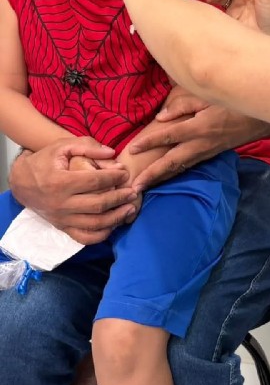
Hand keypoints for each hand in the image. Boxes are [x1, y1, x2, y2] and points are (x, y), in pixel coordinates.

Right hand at [9, 137, 138, 243]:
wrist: (21, 181)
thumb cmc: (45, 161)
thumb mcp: (63, 146)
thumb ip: (88, 146)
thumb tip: (112, 153)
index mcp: (60, 182)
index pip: (94, 182)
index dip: (114, 177)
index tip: (126, 172)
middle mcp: (61, 204)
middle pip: (98, 204)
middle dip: (120, 197)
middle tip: (133, 191)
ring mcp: (61, 218)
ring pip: (94, 223)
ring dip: (116, 217)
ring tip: (130, 208)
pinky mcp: (62, 227)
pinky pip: (84, 237)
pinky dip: (102, 234)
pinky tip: (115, 224)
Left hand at [128, 99, 268, 190]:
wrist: (259, 120)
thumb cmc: (234, 104)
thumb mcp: (208, 98)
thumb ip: (183, 106)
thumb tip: (160, 117)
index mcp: (198, 128)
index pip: (168, 136)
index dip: (149, 142)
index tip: (131, 149)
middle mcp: (199, 144)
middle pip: (170, 162)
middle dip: (151, 175)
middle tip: (134, 187)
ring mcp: (205, 152)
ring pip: (178, 168)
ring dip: (160, 178)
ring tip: (144, 187)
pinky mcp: (209, 155)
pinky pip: (188, 166)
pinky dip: (173, 173)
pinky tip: (164, 177)